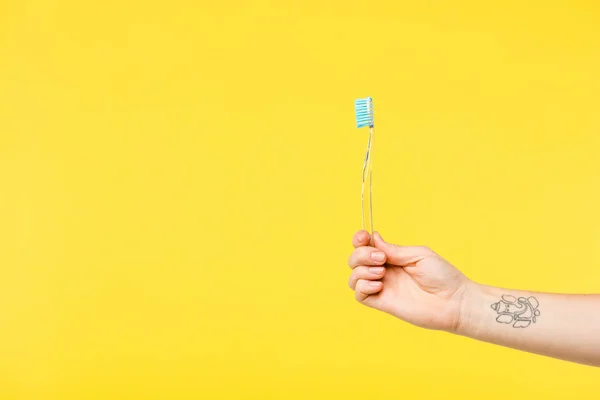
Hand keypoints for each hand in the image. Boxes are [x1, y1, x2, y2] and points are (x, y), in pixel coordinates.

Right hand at [347, 230, 471, 331]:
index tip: (363, 237)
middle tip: (381, 259)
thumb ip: (394, 250)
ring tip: (381, 273)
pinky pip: (359, 295)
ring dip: (361, 271)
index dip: (359, 240)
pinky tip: (380, 285)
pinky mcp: (382, 303)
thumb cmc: (443, 277)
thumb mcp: (419, 255)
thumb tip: (374, 238)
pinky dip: (363, 286)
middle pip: (355, 260)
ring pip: (353, 277)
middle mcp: (384, 271)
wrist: (454, 302)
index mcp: (393, 257)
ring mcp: (382, 288)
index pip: (366, 246)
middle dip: (361, 255)